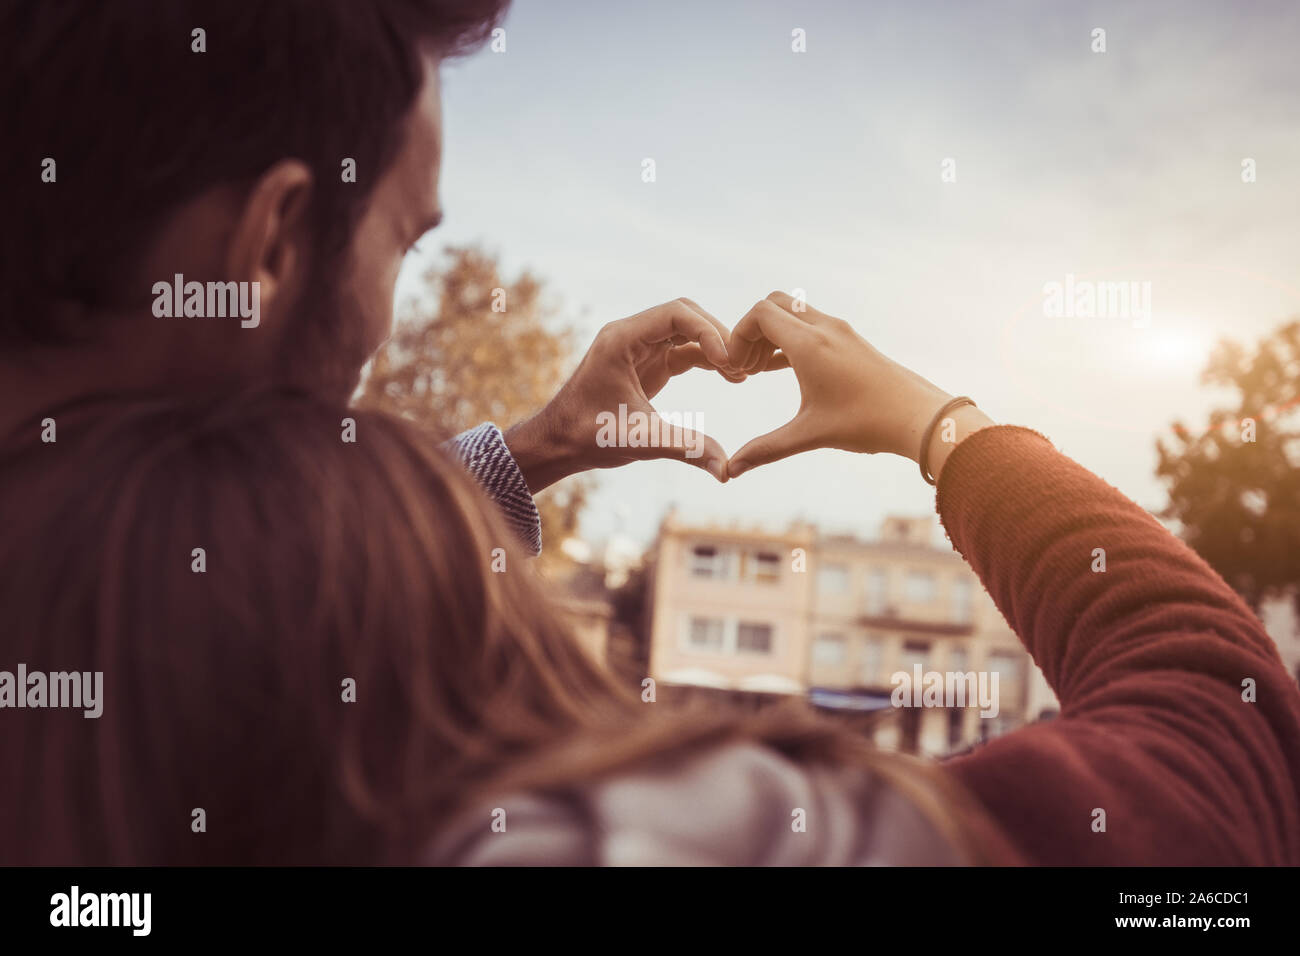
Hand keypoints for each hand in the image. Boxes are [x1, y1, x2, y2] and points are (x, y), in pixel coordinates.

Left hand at [506, 298, 771, 490]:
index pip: (675, 314)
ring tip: (742, 373)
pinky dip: (706, 359)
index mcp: (622, 340)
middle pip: (685, 316)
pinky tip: (730, 377)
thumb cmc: (588, 437)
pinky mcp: (646, 363)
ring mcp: (638, 347)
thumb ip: (684, 448)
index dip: (708, 331)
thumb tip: (726, 470)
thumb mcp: (640, 441)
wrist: (558, 444)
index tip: (729, 361)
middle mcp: (630, 335)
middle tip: (743, 365)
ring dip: (714, 347)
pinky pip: (682, 350)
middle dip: (717, 336)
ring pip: (687, 331)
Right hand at [725, 291, 993, 479]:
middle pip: (775, 305)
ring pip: (795, 314)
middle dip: (752, 330)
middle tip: (746, 366)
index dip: (738, 335)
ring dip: (773, 335)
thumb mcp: (809, 435)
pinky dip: (792, 340)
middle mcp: (824, 328)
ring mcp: (841, 332)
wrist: (919, 417)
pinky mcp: (852, 341)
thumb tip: (731, 471)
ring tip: (760, 371)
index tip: (735, 367)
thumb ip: (765, 449)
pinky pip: (812, 326)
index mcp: (809, 344)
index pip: (760, 314)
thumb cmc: (866, 423)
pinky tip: (786, 371)